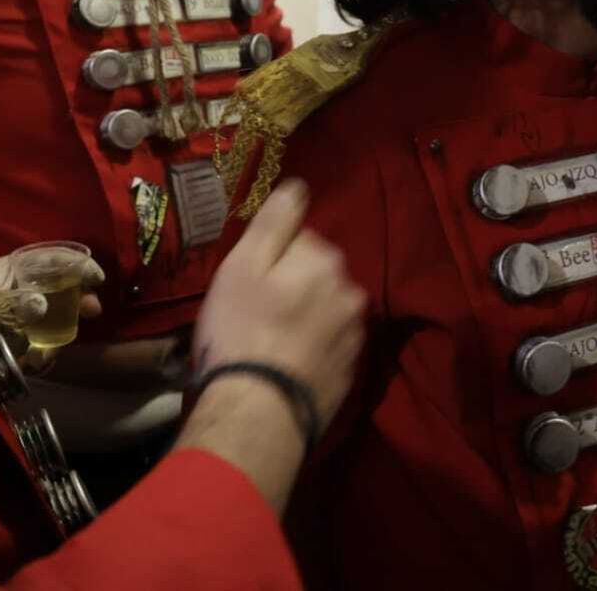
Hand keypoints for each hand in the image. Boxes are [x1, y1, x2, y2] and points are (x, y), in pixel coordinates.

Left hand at [0, 252, 104, 373]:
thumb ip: (12, 304)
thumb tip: (40, 305)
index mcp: (10, 270)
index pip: (51, 258)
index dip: (76, 264)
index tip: (97, 278)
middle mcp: (18, 289)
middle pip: (59, 287)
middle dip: (77, 299)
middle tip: (92, 311)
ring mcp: (19, 316)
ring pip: (52, 320)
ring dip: (56, 338)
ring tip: (44, 358)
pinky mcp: (16, 341)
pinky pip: (39, 345)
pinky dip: (40, 356)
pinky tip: (31, 367)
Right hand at [191, 178, 366, 430]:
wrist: (258, 410)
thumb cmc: (241, 330)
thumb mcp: (244, 266)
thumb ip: (274, 222)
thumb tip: (299, 187)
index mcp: (328, 261)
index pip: (300, 240)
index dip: (270, 259)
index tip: (248, 283)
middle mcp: (352, 292)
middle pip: (316, 275)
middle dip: (291, 286)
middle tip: (254, 313)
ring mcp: (355, 335)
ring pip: (324, 310)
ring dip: (304, 317)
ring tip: (269, 341)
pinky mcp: (350, 370)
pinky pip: (328, 344)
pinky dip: (312, 347)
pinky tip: (286, 363)